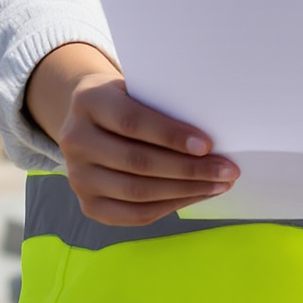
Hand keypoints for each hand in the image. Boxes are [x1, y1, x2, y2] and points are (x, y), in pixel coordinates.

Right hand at [25, 41, 238, 223]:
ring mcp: (78, 177)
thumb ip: (164, 105)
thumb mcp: (138, 88)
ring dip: (186, 190)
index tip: (207, 145)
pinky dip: (170, 206)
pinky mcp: (88, 204)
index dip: (170, 135)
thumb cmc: (129, 99)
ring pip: (137, 192)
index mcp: (88, 101)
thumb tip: (213, 134)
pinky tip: (196, 195)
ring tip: (220, 184)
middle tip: (227, 170)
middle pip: (137, 161)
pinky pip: (133, 214)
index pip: (131, 122)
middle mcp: (75, 140)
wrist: (88, 117)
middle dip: (188, 169)